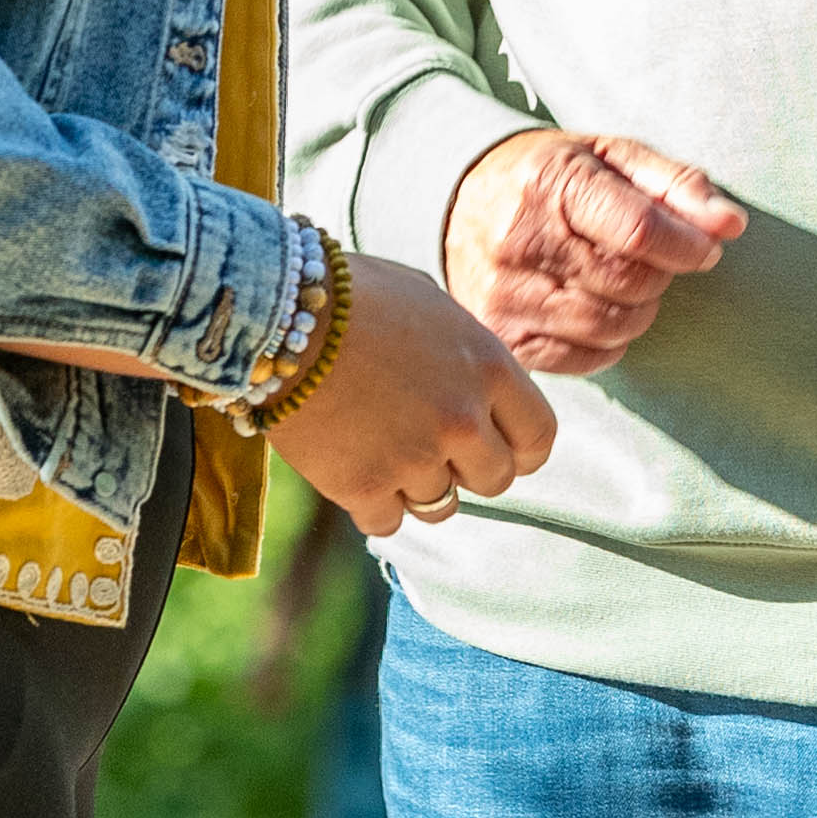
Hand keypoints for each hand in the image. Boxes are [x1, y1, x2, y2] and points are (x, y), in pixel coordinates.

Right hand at [268, 254, 561, 541]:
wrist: (278, 313)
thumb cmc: (353, 295)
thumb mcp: (430, 305)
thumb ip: (465, 353)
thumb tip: (479, 383)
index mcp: (488, 367)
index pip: (538, 437)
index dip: (522, 449)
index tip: (503, 449)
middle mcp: (462, 419)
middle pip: (496, 479)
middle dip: (470, 470)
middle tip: (436, 450)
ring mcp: (414, 458)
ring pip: (440, 505)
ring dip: (418, 485)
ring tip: (385, 450)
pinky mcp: (362, 487)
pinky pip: (388, 522)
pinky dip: (373, 504)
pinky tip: (354, 470)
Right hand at [442, 130, 744, 375]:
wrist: (459, 198)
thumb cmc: (553, 175)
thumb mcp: (612, 157)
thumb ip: (675, 185)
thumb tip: (731, 225)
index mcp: (551, 183)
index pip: (639, 230)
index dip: (688, 245)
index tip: (705, 247)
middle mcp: (519, 240)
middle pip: (629, 283)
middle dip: (661, 275)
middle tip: (655, 260)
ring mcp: (504, 294)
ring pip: (610, 326)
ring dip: (639, 310)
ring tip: (627, 284)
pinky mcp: (501, 336)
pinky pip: (584, 359)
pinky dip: (610, 342)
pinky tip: (600, 310)